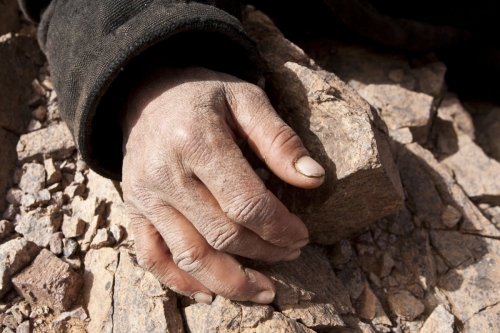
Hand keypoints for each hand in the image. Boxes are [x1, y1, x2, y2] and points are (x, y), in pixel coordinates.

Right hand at [121, 67, 324, 303]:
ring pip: (190, 256)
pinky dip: (180, 283)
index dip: (280, 227)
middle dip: (265, 252)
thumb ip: (279, 140)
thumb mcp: (247, 100)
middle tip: (292, 253)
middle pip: (222, 234)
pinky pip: (152, 258)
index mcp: (196, 140)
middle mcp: (165, 173)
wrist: (147, 93)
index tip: (302, 235)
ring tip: (263, 292)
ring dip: (230, 282)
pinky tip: (210, 293)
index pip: (246, 203)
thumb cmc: (204, 95)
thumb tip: (313, 179)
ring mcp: (144, 196)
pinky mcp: (133, 210)